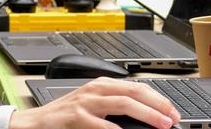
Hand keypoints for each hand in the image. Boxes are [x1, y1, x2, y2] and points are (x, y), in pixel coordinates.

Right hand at [8, 77, 179, 128]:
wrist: (37, 122)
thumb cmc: (66, 116)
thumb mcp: (93, 105)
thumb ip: (115, 105)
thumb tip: (146, 114)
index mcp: (102, 85)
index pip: (137, 87)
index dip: (158, 99)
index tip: (173, 112)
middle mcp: (95, 89)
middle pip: (134, 92)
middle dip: (157, 105)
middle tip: (173, 118)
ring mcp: (85, 102)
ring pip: (122, 102)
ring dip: (146, 114)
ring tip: (161, 124)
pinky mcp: (75, 117)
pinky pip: (100, 123)